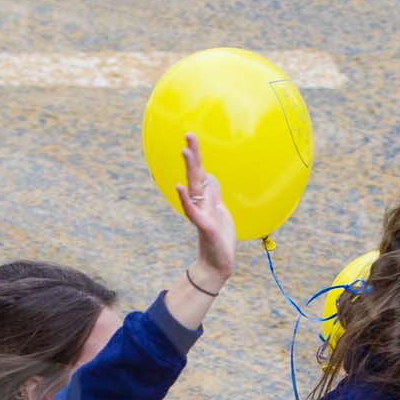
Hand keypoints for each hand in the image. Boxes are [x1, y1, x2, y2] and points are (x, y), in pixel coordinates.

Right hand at [176, 133, 236, 288]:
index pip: (201, 172)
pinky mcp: (204, 226)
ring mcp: (201, 213)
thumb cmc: (219, 239)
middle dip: (193, 154)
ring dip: (190, 169)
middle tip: (188, 134)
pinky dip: (185, 199)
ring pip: (194, 188)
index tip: (190, 137)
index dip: (197, 156)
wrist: (217, 265)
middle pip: (196, 174)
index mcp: (206, 199)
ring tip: (185, 151)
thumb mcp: (220, 211)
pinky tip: (179, 187)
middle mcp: (201, 203)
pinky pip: (192, 210)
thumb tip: (210, 177)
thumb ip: (214, 195)